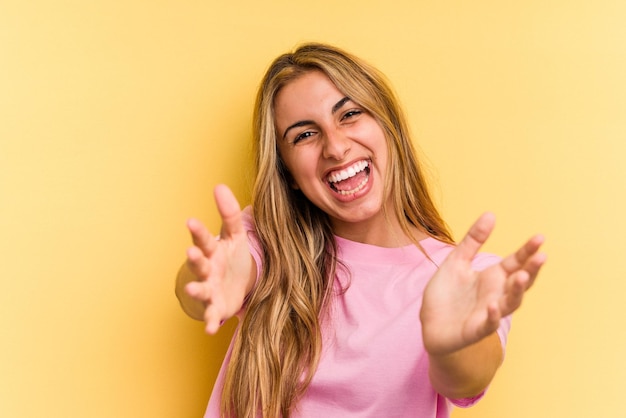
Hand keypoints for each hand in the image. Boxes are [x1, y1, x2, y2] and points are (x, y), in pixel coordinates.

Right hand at [184, 185, 254, 333]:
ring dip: (196, 289)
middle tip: (191, 252)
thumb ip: (229, 212)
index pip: (204, 239)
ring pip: (201, 289)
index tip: (190, 221)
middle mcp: (207, 269)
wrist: (237, 284)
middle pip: (199, 263)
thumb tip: (220, 185)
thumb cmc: (232, 256)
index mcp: (212, 250)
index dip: (197, 231)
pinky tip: (211, 328)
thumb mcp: (235, 234)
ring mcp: (210, 289)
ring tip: (193, 289)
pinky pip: (212, 315)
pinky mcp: (217, 307)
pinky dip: (211, 321)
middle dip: (195, 258)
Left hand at [420, 213, 545, 354]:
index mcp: (493, 277)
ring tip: (521, 277)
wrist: (429, 324)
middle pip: (520, 282)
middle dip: (531, 270)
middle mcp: (496, 294)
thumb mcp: (457, 261)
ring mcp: (488, 313)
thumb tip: (491, 214)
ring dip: (517, 291)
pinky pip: (488, 324)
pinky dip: (492, 316)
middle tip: (541, 256)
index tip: (540, 238)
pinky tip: (493, 306)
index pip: (515, 262)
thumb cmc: (446, 294)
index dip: (527, 251)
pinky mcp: (475, 330)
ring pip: (510, 303)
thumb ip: (473, 240)